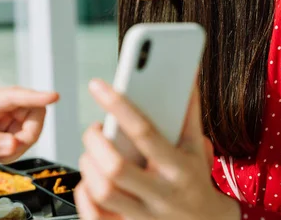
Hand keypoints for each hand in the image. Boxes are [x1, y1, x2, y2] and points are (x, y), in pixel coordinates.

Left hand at [0, 87, 58, 162]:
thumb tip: (14, 145)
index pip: (16, 96)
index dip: (37, 96)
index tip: (55, 96)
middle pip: (33, 113)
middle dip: (28, 137)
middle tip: (7, 153)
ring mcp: (3, 116)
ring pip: (29, 130)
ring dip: (18, 148)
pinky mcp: (3, 127)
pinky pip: (19, 139)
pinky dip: (11, 151)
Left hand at [74, 79, 239, 219]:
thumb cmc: (194, 181)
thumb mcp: (196, 147)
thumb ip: (188, 113)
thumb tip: (186, 74)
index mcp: (179, 168)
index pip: (145, 132)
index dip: (119, 106)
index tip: (98, 86)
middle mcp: (161, 194)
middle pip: (116, 167)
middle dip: (95, 141)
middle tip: (94, 129)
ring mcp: (144, 216)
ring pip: (102, 191)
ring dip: (88, 164)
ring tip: (92, 151)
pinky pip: (94, 215)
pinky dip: (84, 192)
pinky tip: (89, 178)